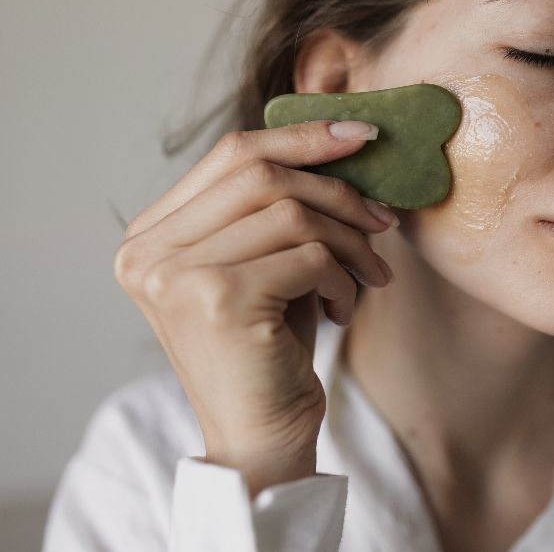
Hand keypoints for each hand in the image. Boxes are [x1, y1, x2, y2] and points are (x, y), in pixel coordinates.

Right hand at [113, 120, 396, 497]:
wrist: (259, 438)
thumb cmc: (266, 346)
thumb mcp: (262, 263)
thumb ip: (275, 205)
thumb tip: (337, 141)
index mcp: (150, 236)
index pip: (229, 155)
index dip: (299, 136)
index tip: (358, 136)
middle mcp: (149, 251)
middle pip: (258, 173)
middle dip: (335, 189)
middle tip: (381, 218)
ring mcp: (177, 275)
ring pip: (290, 212)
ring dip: (347, 239)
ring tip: (368, 272)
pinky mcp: (219, 300)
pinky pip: (309, 255)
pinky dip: (342, 276)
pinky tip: (343, 307)